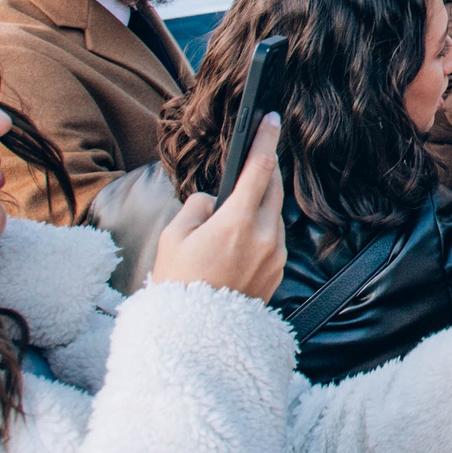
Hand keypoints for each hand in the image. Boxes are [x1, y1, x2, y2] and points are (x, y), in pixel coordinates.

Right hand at [149, 115, 287, 302]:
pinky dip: (261, 228)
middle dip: (267, 168)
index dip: (266, 140)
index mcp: (237, 222)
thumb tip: (213, 201)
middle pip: (274, 188)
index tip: (272, 119)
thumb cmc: (179, 284)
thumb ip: (196, 207)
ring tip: (239, 202)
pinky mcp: (278, 271)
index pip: (260, 168)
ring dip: (261, 202)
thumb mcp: (173, 237)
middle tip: (258, 154)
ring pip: (275, 214)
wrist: (197, 333)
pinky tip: (242, 235)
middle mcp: (264, 236)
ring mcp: (275, 255)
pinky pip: (274, 238)